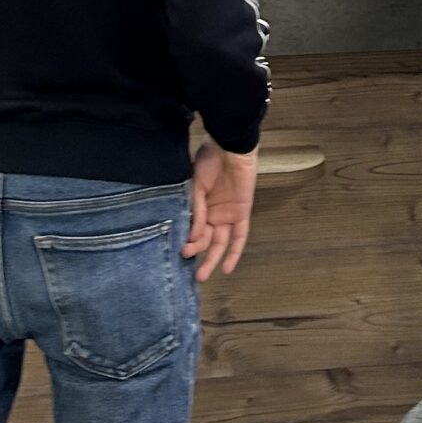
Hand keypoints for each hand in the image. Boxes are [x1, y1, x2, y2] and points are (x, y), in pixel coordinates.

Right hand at [184, 143, 256, 280]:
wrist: (230, 147)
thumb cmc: (208, 161)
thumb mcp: (195, 186)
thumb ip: (196, 211)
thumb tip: (192, 237)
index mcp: (197, 206)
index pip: (191, 229)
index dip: (187, 240)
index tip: (179, 249)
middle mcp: (211, 213)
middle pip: (204, 240)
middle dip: (196, 254)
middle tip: (188, 268)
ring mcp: (226, 215)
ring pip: (220, 243)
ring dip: (212, 259)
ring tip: (201, 276)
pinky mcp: (242, 213)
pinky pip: (239, 237)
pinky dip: (234, 252)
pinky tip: (227, 269)